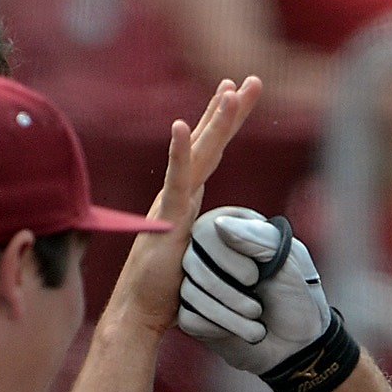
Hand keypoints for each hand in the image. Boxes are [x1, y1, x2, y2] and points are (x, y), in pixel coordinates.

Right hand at [103, 77, 262, 335]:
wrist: (142, 312)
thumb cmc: (170, 291)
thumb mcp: (204, 258)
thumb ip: (215, 242)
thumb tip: (239, 246)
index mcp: (190, 199)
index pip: (212, 153)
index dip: (225, 124)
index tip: (240, 95)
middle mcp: (181, 193)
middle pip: (210, 143)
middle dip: (230, 110)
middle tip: (250, 79)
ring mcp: (173, 202)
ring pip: (200, 153)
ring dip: (216, 120)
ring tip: (230, 89)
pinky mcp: (168, 217)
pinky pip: (177, 179)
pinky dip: (180, 151)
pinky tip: (184, 125)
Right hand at [177, 206, 331, 373]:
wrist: (299, 344)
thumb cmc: (298, 296)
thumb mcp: (290, 261)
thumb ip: (259, 237)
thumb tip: (219, 223)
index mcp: (232, 229)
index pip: (204, 232)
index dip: (227, 259)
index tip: (256, 277)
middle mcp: (207, 252)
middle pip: (192, 263)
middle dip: (229, 293)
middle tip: (258, 307)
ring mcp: (196, 283)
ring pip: (188, 293)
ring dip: (228, 315)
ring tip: (256, 321)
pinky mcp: (192, 313)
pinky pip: (188, 318)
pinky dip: (217, 329)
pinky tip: (239, 331)